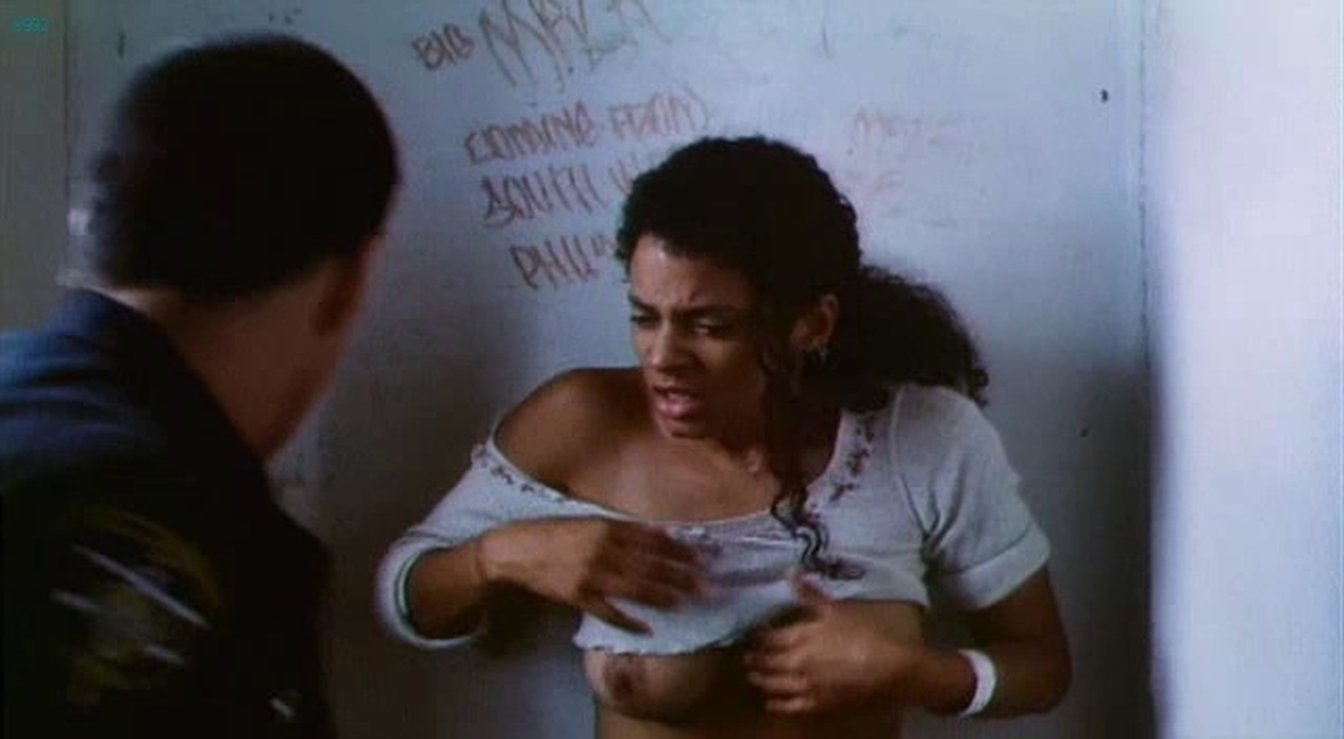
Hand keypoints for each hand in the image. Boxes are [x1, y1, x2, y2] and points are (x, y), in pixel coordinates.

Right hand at [479, 517, 703, 632]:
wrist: (515, 551)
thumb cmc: (554, 532)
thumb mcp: (589, 520)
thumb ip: (622, 528)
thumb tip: (661, 533)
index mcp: (606, 527)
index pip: (652, 540)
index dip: (680, 549)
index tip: (703, 556)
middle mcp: (603, 550)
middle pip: (650, 565)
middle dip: (681, 576)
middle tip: (707, 585)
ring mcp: (591, 576)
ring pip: (635, 588)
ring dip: (663, 596)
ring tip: (686, 602)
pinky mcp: (578, 597)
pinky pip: (609, 612)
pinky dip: (629, 621)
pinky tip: (649, 628)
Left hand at [744, 574, 923, 714]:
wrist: (888, 667)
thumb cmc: (863, 633)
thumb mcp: (835, 609)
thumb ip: (810, 594)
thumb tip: (789, 572)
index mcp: (799, 638)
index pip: (769, 638)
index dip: (758, 636)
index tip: (751, 634)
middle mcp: (796, 663)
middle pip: (767, 662)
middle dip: (754, 659)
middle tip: (745, 656)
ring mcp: (805, 686)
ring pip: (774, 685)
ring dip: (760, 680)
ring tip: (752, 676)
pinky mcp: (817, 705)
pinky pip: (790, 707)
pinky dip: (777, 705)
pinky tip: (771, 703)